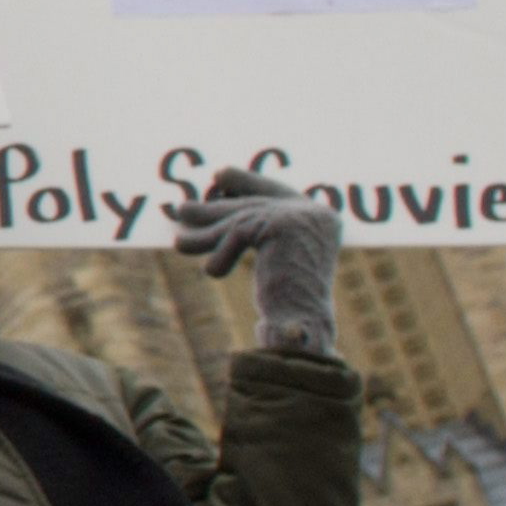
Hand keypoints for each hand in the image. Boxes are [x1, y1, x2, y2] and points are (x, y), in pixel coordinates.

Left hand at [172, 166, 345, 355]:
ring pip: (241, 219)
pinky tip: (212, 271)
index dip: (247, 183)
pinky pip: (237, 233)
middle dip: (216, 211)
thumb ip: (257, 231)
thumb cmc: (287, 306)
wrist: (303, 330)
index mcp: (325, 220)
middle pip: (254, 205)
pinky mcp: (282, 225)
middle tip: (183, 210)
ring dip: (206, 233)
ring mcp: (302, 217)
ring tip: (180, 242)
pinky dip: (221, 254)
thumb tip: (211, 202)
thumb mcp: (275, 260)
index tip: (220, 175)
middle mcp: (318, 214)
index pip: (279, 192)